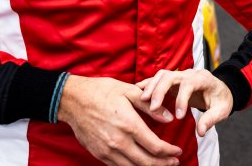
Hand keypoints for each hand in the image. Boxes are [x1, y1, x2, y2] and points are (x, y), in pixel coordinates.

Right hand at [56, 75, 180, 165]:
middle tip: (175, 162)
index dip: (170, 151)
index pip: (155, 146)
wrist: (73, 100)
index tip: (178, 151)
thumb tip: (169, 118)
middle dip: (164, 163)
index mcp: (129, 125)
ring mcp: (107, 150)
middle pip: (147, 162)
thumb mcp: (129, 91)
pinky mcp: (99, 154)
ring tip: (161, 164)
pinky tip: (140, 163)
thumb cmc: (102, 91)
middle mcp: (119, 142)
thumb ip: (151, 107)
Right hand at [139, 69, 232, 136]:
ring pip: (162, 75)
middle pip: (171, 75)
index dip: (182, 99)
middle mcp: (189, 73)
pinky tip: (138, 93)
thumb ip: (211, 119)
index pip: (189, 84)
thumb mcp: (222, 110)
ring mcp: (179, 75)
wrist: (220, 90)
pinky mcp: (172, 80)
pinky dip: (148, 85)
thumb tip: (200, 131)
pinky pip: (158, 79)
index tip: (178, 117)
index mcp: (203, 78)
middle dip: (160, 90)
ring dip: (151, 87)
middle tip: (152, 107)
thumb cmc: (220, 100)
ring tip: (142, 100)